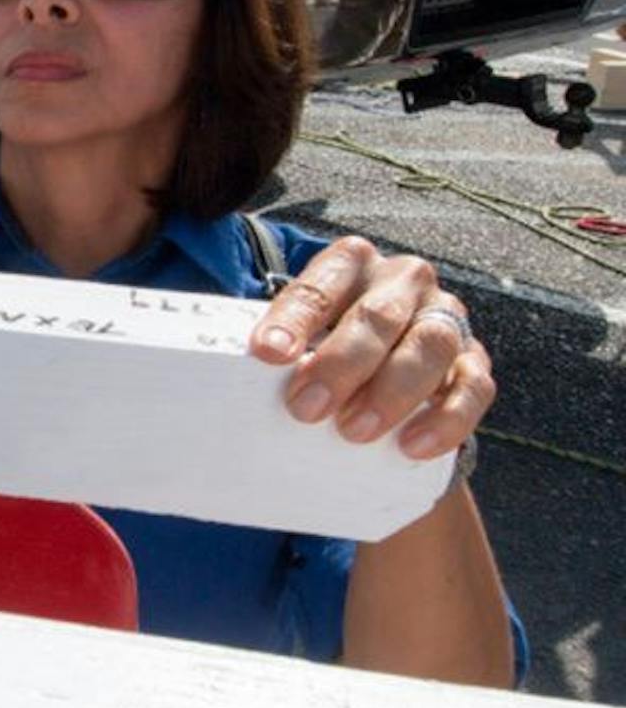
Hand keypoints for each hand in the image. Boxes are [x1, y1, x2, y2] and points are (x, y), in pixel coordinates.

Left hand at [250, 237, 493, 458]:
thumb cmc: (325, 344)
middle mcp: (403, 280)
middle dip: (341, 364)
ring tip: (354, 432)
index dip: (294, 320)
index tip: (267, 355)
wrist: (381, 365)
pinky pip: (473, 386)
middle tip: (306, 409)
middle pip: (378, 316)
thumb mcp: (300, 333)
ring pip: (430, 346)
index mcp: (350, 262)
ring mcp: (445, 316)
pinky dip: (446, 418)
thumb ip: (281, 349)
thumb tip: (232, 387)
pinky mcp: (475, 359)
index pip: (319, 287)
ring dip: (392, 392)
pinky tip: (412, 445)